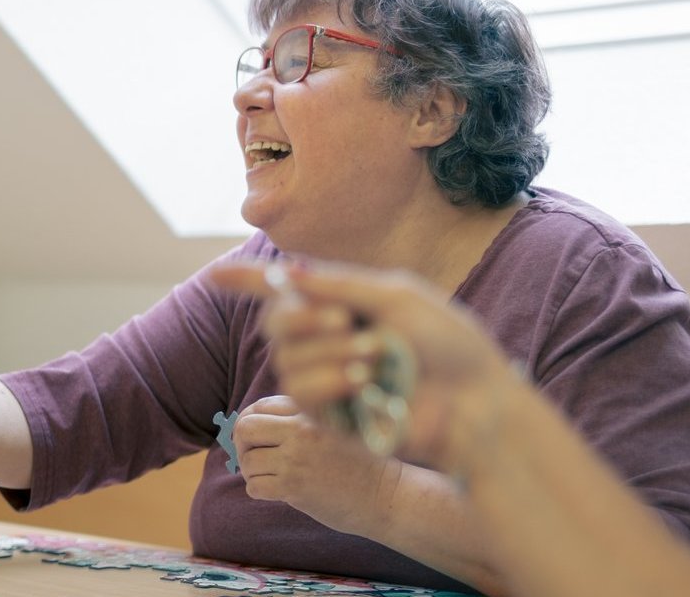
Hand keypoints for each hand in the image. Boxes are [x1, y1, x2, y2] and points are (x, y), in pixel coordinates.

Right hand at [210, 260, 518, 469]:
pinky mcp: (330, 415)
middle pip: (276, 322)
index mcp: (346, 305)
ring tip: (375, 358)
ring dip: (329, 351)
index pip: (286, 290)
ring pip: (286, 357)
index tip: (216, 276)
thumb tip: (286, 272)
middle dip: (303, 317)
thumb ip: (337, 284)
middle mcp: (330, 340)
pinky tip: (364, 383)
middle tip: (344, 319)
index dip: (248, 281)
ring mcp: (328, 378)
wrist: (473, 404)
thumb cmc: (450, 347)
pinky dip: (329, 379)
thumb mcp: (396, 297)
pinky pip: (300, 390)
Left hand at [232, 395, 401, 537]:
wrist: (388, 494)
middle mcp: (301, 431)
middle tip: (253, 454)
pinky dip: (258, 489)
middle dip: (242, 443)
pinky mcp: (294, 487)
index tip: (258, 436)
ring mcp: (296, 459)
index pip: (260, 406)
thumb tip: (251, 418)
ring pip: (247, 460)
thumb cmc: (361, 461)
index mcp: (311, 411)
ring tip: (270, 474)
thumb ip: (301, 416)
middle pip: (245, 428)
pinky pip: (254, 486)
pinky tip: (275, 490)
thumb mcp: (334, 425)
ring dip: (252, 470)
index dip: (251, 420)